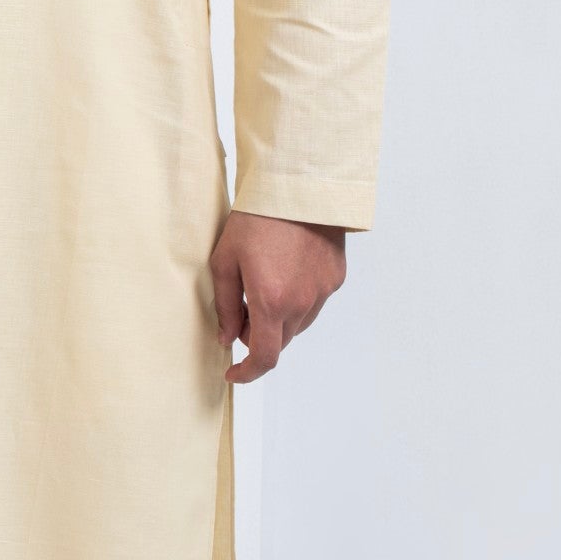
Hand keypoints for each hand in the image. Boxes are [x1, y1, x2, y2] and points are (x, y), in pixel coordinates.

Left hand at [208, 210, 345, 384]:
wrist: (299, 187)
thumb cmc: (256, 219)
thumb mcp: (225, 260)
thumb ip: (226, 306)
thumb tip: (228, 339)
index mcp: (271, 301)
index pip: (264, 357)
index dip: (248, 372)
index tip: (235, 372)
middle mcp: (301, 303)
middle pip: (280, 341)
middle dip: (259, 335)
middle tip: (243, 309)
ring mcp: (322, 291)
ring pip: (298, 324)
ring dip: (280, 318)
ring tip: (266, 282)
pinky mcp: (335, 278)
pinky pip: (314, 302)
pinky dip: (299, 299)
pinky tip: (288, 270)